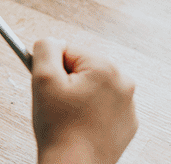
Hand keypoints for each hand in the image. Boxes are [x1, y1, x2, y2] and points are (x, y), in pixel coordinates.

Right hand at [30, 38, 137, 163]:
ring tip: (69, 119)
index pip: (67, 52)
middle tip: (59, 106)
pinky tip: (81, 127)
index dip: (53, 71)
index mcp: (106, 68)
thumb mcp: (42, 79)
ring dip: (77, 98)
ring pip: (91, 87)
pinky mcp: (127, 122)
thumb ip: (45, 48)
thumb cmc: (59, 129)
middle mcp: (124, 82)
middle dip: (67, 83)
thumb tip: (52, 41)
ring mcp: (128, 104)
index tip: (51, 90)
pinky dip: (90, 114)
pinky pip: (102, 107)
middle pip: (81, 69)